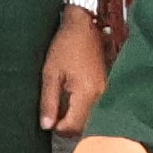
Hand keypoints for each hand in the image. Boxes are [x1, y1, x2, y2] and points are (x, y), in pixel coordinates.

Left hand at [37, 10, 107, 133]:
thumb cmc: (65, 46)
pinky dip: (83, 110)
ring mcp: (105, 92)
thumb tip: (46, 126)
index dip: (57, 127)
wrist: (85, 26)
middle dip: (68, 126)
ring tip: (62, 106)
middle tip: (53, 113)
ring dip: (76, 118)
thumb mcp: (51, 73)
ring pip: (90, 119)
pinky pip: (95, 108)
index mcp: (86, 93)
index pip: (72, 127)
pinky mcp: (106, 87)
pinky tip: (72, 99)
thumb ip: (48, 101)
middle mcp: (100, 96)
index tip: (48, 117)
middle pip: (84, 127)